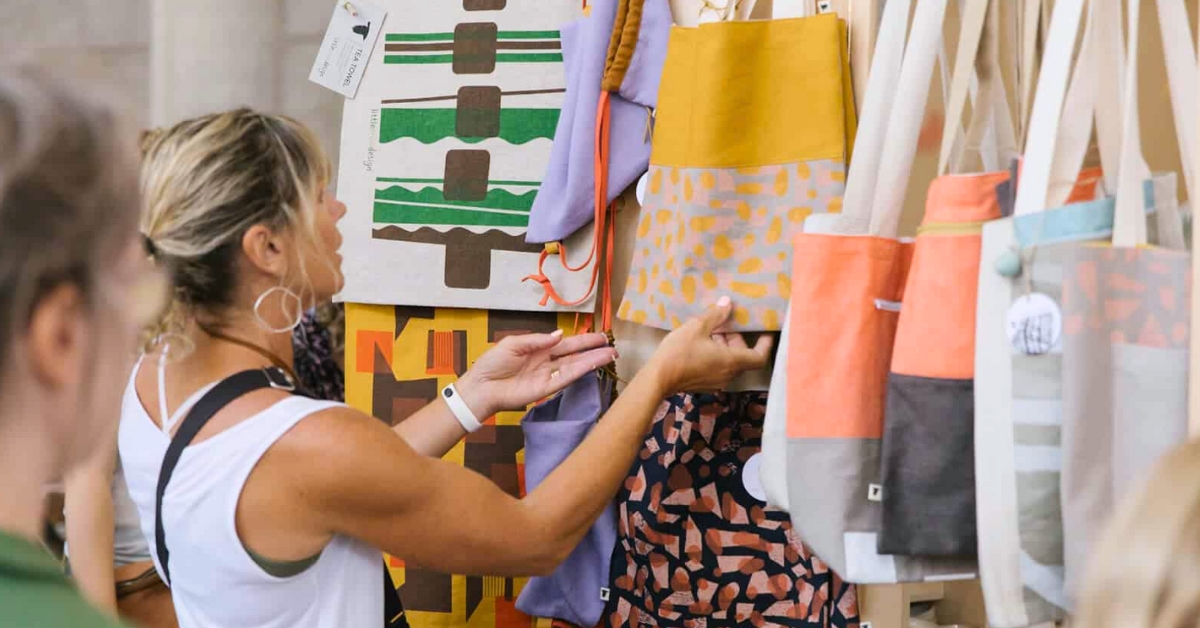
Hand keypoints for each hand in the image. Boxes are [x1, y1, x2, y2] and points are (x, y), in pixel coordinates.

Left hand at [457, 331, 617, 416]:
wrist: (482, 386)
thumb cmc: (493, 363)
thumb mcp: (513, 344)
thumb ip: (537, 340)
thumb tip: (560, 334)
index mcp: (540, 349)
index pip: (567, 343)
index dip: (584, 340)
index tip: (601, 336)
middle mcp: (548, 362)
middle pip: (576, 355)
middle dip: (594, 351)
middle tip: (613, 347)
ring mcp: (548, 376)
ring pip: (575, 366)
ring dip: (593, 361)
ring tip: (611, 355)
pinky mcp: (546, 389)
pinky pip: (566, 378)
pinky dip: (580, 371)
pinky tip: (593, 365)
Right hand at [645, 297, 772, 393]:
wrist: (657, 378)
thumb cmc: (679, 352)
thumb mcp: (697, 327)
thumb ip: (715, 315)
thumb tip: (727, 302)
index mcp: (731, 361)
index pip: (759, 356)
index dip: (766, 343)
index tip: (766, 331)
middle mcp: (728, 374)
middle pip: (743, 356)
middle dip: (737, 338)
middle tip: (726, 323)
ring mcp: (717, 381)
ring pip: (730, 361)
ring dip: (725, 345)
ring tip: (710, 329)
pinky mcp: (705, 384)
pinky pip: (719, 367)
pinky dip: (717, 354)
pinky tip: (701, 342)